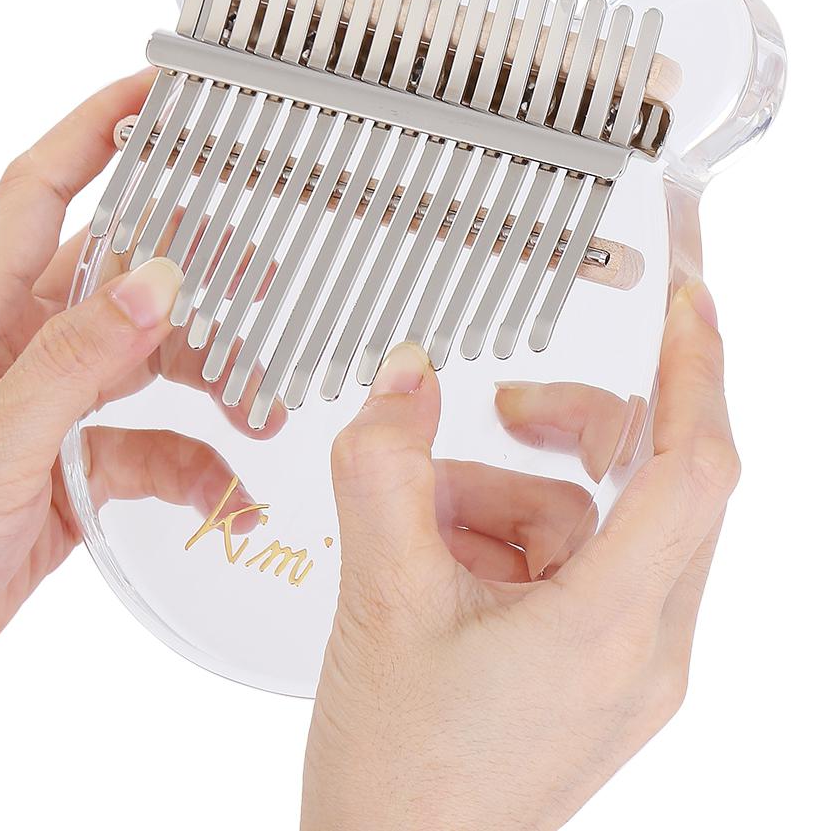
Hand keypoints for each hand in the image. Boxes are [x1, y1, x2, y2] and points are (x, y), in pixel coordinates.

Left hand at [0, 71, 270, 732]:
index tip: (160, 89)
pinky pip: (156, 444)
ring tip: (264, 407)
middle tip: (268, 275)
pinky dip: (198, 466)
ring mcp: (53, 408)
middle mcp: (21, 350)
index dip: (96, 129)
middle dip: (196, 269)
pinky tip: (228, 499)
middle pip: (122, 273)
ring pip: (152, 361)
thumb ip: (70, 366)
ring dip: (210, 379)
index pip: (39, 190)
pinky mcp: (78, 464)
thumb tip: (157, 280)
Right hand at [303, 280, 737, 830]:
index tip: (688, 302)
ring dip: (500, 501)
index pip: (695, 471)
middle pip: (646, 490)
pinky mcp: (587, 668)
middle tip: (510, 411)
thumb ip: (386, 470)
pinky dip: (496, 542)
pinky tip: (431, 567)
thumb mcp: (380, 598)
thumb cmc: (400, 775)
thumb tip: (405, 380)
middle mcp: (641, 648)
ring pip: (585, 526)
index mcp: (613, 630)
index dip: (698, 372)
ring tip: (419, 530)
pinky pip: (560, 565)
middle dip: (571, 436)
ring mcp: (618, 663)